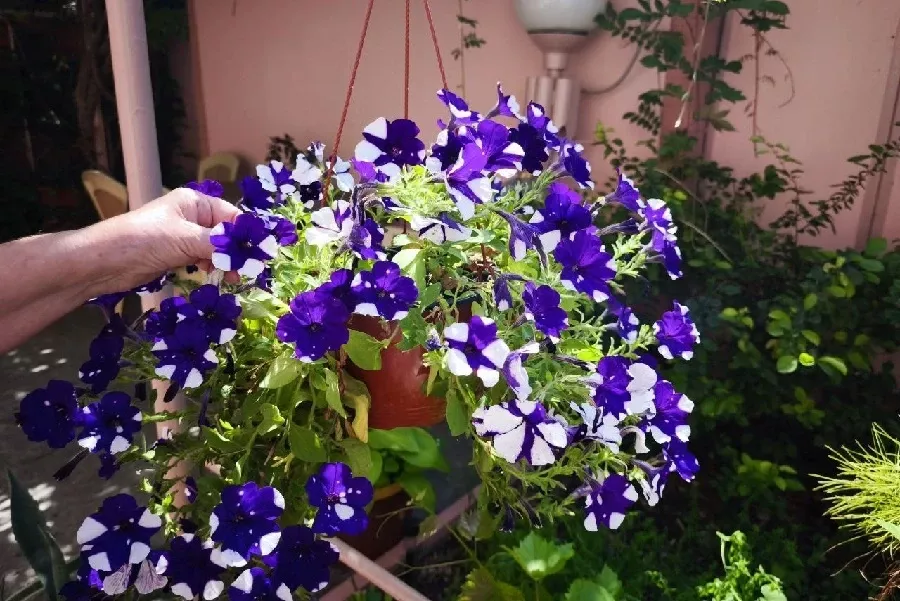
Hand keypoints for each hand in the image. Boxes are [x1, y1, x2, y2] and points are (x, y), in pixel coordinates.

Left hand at [86, 187, 240, 294]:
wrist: (104, 261)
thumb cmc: (143, 240)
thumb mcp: (185, 239)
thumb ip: (218, 244)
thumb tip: (247, 251)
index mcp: (195, 202)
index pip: (231, 216)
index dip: (246, 234)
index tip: (260, 254)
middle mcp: (192, 217)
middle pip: (225, 233)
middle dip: (237, 251)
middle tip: (248, 271)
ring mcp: (184, 236)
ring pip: (215, 249)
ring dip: (225, 262)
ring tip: (232, 278)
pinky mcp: (176, 255)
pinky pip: (203, 259)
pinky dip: (211, 268)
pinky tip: (216, 278)